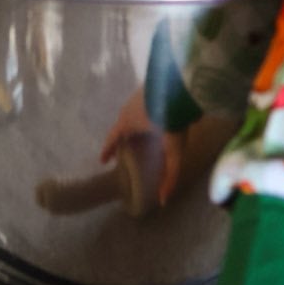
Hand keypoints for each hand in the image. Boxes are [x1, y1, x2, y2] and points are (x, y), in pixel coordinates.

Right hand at [100, 87, 186, 207]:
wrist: (180, 85)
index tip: (103, 161)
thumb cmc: (171, 119)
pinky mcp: (150, 85)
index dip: (107, 150)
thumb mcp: (173, 150)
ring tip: (137, 134)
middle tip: (124, 149)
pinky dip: (141, 112)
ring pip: (131, 113)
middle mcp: (129, 107)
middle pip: (121, 125)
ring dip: (131, 124)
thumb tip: (163, 200)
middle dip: (122, 138)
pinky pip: (141, 103)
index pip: (112, 138)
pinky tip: (152, 115)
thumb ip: (169, 174)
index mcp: (128, 122)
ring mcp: (138, 94)